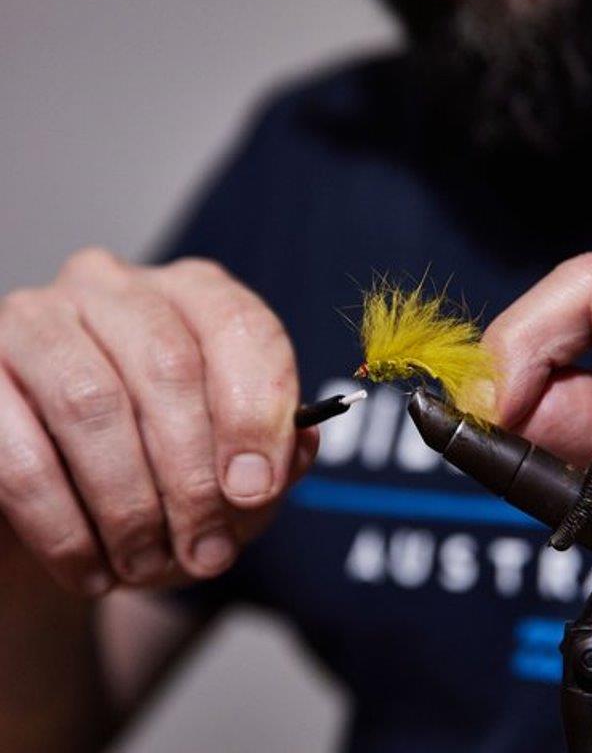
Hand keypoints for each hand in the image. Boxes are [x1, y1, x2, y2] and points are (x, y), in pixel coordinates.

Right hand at [0, 249, 316, 594]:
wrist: (61, 502)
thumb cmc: (157, 470)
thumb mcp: (229, 467)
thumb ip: (274, 455)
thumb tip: (299, 446)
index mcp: (191, 294)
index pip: (241, 327)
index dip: (256, 414)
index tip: (255, 490)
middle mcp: (113, 287)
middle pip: (168, 365)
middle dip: (193, 476)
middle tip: (205, 551)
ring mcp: (35, 319)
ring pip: (92, 404)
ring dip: (129, 505)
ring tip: (147, 565)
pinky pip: (20, 454)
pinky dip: (64, 527)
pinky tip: (92, 568)